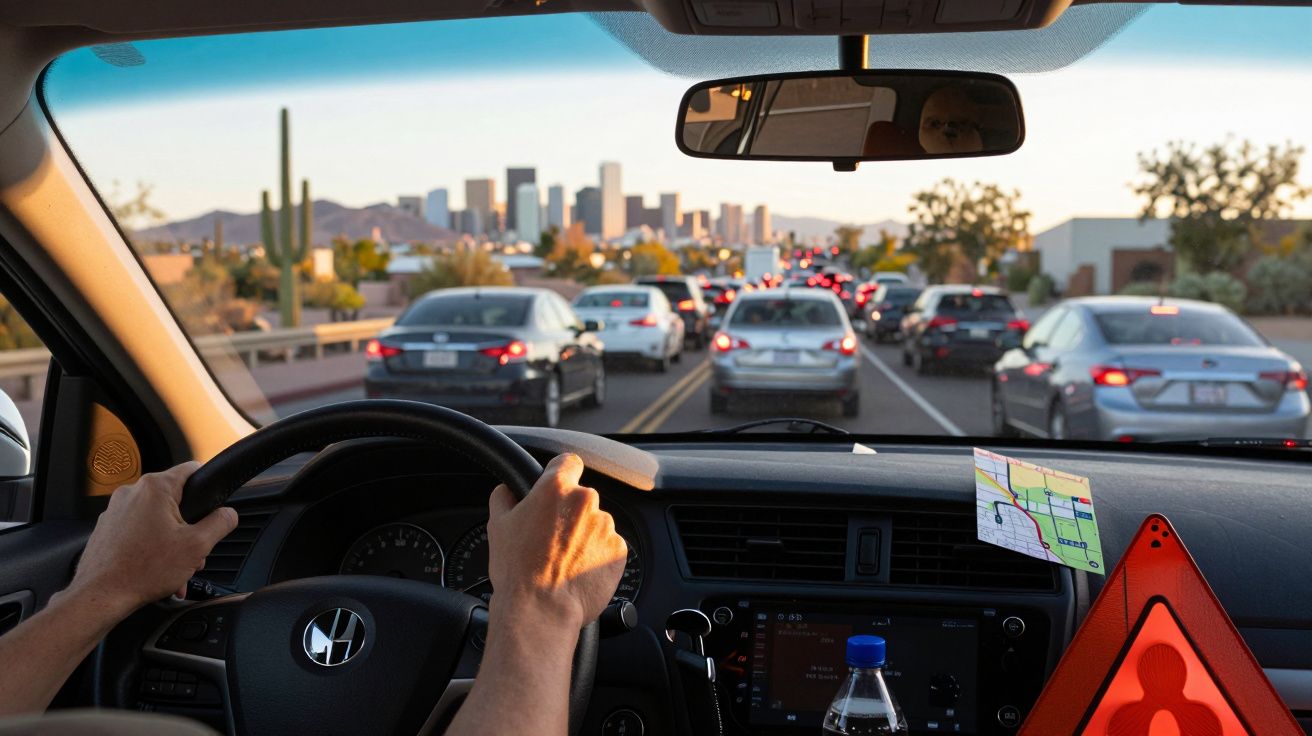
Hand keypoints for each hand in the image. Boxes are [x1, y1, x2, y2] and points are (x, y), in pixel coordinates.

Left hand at [63, 461, 238, 617]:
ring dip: (171, 541)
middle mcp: (131, 493)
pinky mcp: (107, 529)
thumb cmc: (142, 571)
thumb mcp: (198, 545)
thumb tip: (228, 514)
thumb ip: (221, 523)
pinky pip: (138, 531)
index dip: (208, 487)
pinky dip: (151, 547)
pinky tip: (156, 570)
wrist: (100, 596)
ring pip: (157, 519)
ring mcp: (115, 511)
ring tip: (175, 568)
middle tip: (193, 551)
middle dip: (189, 527)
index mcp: (155, 488)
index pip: (192, 469)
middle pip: (175, 500)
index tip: (212, 506)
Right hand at [486, 454, 626, 630]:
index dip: (560, 473)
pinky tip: (577, 571)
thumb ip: (504, 497)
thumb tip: (506, 491)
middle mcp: (586, 501)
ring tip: (563, 560)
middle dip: (569, 513)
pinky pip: (607, 547)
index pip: (568, 462)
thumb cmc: (517, 569)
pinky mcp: (618, 551)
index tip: (556, 488)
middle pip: (581, 498)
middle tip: (550, 538)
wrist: (540, 609)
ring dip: (584, 536)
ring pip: (595, 524)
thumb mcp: (498, 525)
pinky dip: (596, 556)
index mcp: (556, 488)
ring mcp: (605, 526)